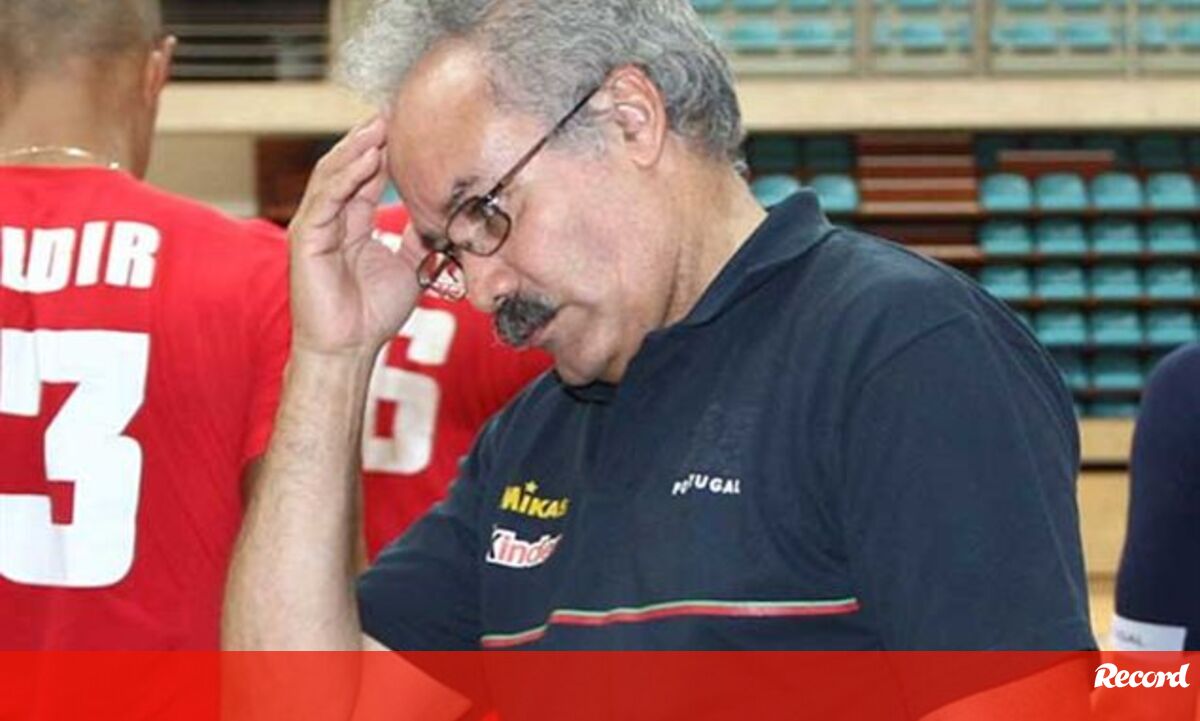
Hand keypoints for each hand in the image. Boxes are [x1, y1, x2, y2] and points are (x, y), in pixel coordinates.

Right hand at [287, 116, 422, 358]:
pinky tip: (365, 157)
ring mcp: (315, 225)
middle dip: (371, 137)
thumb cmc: (373, 313)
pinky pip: (325, 198)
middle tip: (396, 110)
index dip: (388, 149)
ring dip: (357, 147)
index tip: (412, 124)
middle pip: (349, 165)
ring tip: (380, 124)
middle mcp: (331, 217)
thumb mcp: (410, 266)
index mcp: (352, 221)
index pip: (369, 174)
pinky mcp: (306, 238)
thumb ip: (420, 238)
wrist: (350, 349)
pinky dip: (345, 175)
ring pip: (334, 174)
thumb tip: (444, 215)